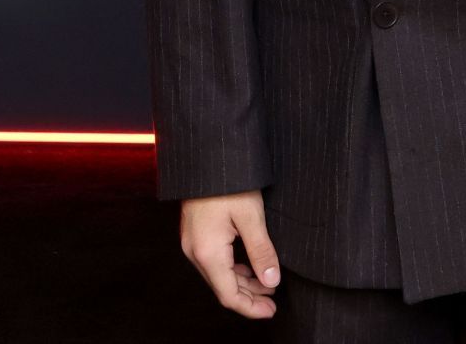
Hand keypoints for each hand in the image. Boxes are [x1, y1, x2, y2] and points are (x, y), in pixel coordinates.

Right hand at [179, 190, 281, 318]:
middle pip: (222, 287)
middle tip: (274, 302)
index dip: (251, 308)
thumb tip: (271, 281)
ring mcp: (192, 242)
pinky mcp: (194, 233)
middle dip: (249, 297)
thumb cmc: (229, 182)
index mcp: (207, 252)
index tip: (271, 311)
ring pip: (218, 275)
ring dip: (242, 283)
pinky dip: (232, 269)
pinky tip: (249, 266)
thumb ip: (262, 252)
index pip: (229, 295)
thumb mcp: (251, 217)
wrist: (207, 154)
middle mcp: (194, 251)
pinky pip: (213, 261)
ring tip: (267, 284)